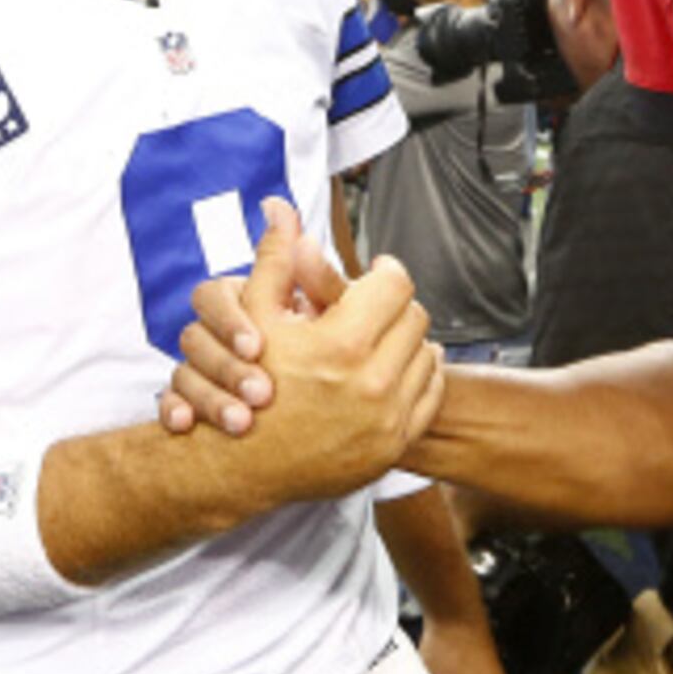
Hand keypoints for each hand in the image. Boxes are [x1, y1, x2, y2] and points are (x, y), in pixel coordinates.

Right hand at [175, 200, 441, 506]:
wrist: (242, 464)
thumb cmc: (245, 384)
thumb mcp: (254, 316)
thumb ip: (276, 259)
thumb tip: (281, 209)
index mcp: (343, 343)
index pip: (394, 284)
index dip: (384, 271)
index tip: (374, 272)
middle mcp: (374, 382)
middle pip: (414, 317)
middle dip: (395, 305)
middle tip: (373, 305)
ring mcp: (388, 417)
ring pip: (426, 355)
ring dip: (406, 340)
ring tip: (379, 337)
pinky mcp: (395, 443)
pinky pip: (429, 394)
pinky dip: (417, 376)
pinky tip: (392, 368)